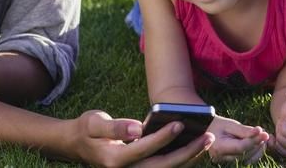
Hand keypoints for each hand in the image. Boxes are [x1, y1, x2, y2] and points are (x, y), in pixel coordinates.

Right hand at [63, 110, 214, 166]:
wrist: (77, 144)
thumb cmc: (86, 130)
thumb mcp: (93, 122)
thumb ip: (114, 127)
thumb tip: (137, 129)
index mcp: (115, 159)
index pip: (145, 148)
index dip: (163, 137)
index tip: (180, 123)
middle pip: (163, 165)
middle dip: (187, 152)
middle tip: (207, 136)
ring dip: (189, 156)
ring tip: (206, 139)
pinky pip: (165, 166)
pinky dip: (181, 158)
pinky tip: (195, 144)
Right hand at [206, 116, 268, 163]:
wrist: (208, 131)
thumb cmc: (218, 125)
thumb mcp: (230, 124)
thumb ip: (244, 130)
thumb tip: (260, 131)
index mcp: (219, 147)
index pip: (241, 147)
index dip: (254, 140)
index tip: (264, 133)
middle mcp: (222, 158)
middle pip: (246, 153)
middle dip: (258, 143)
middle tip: (264, 133)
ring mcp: (227, 162)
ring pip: (249, 158)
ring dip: (258, 148)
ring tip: (261, 137)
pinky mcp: (233, 162)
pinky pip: (248, 160)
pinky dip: (256, 152)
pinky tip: (258, 143)